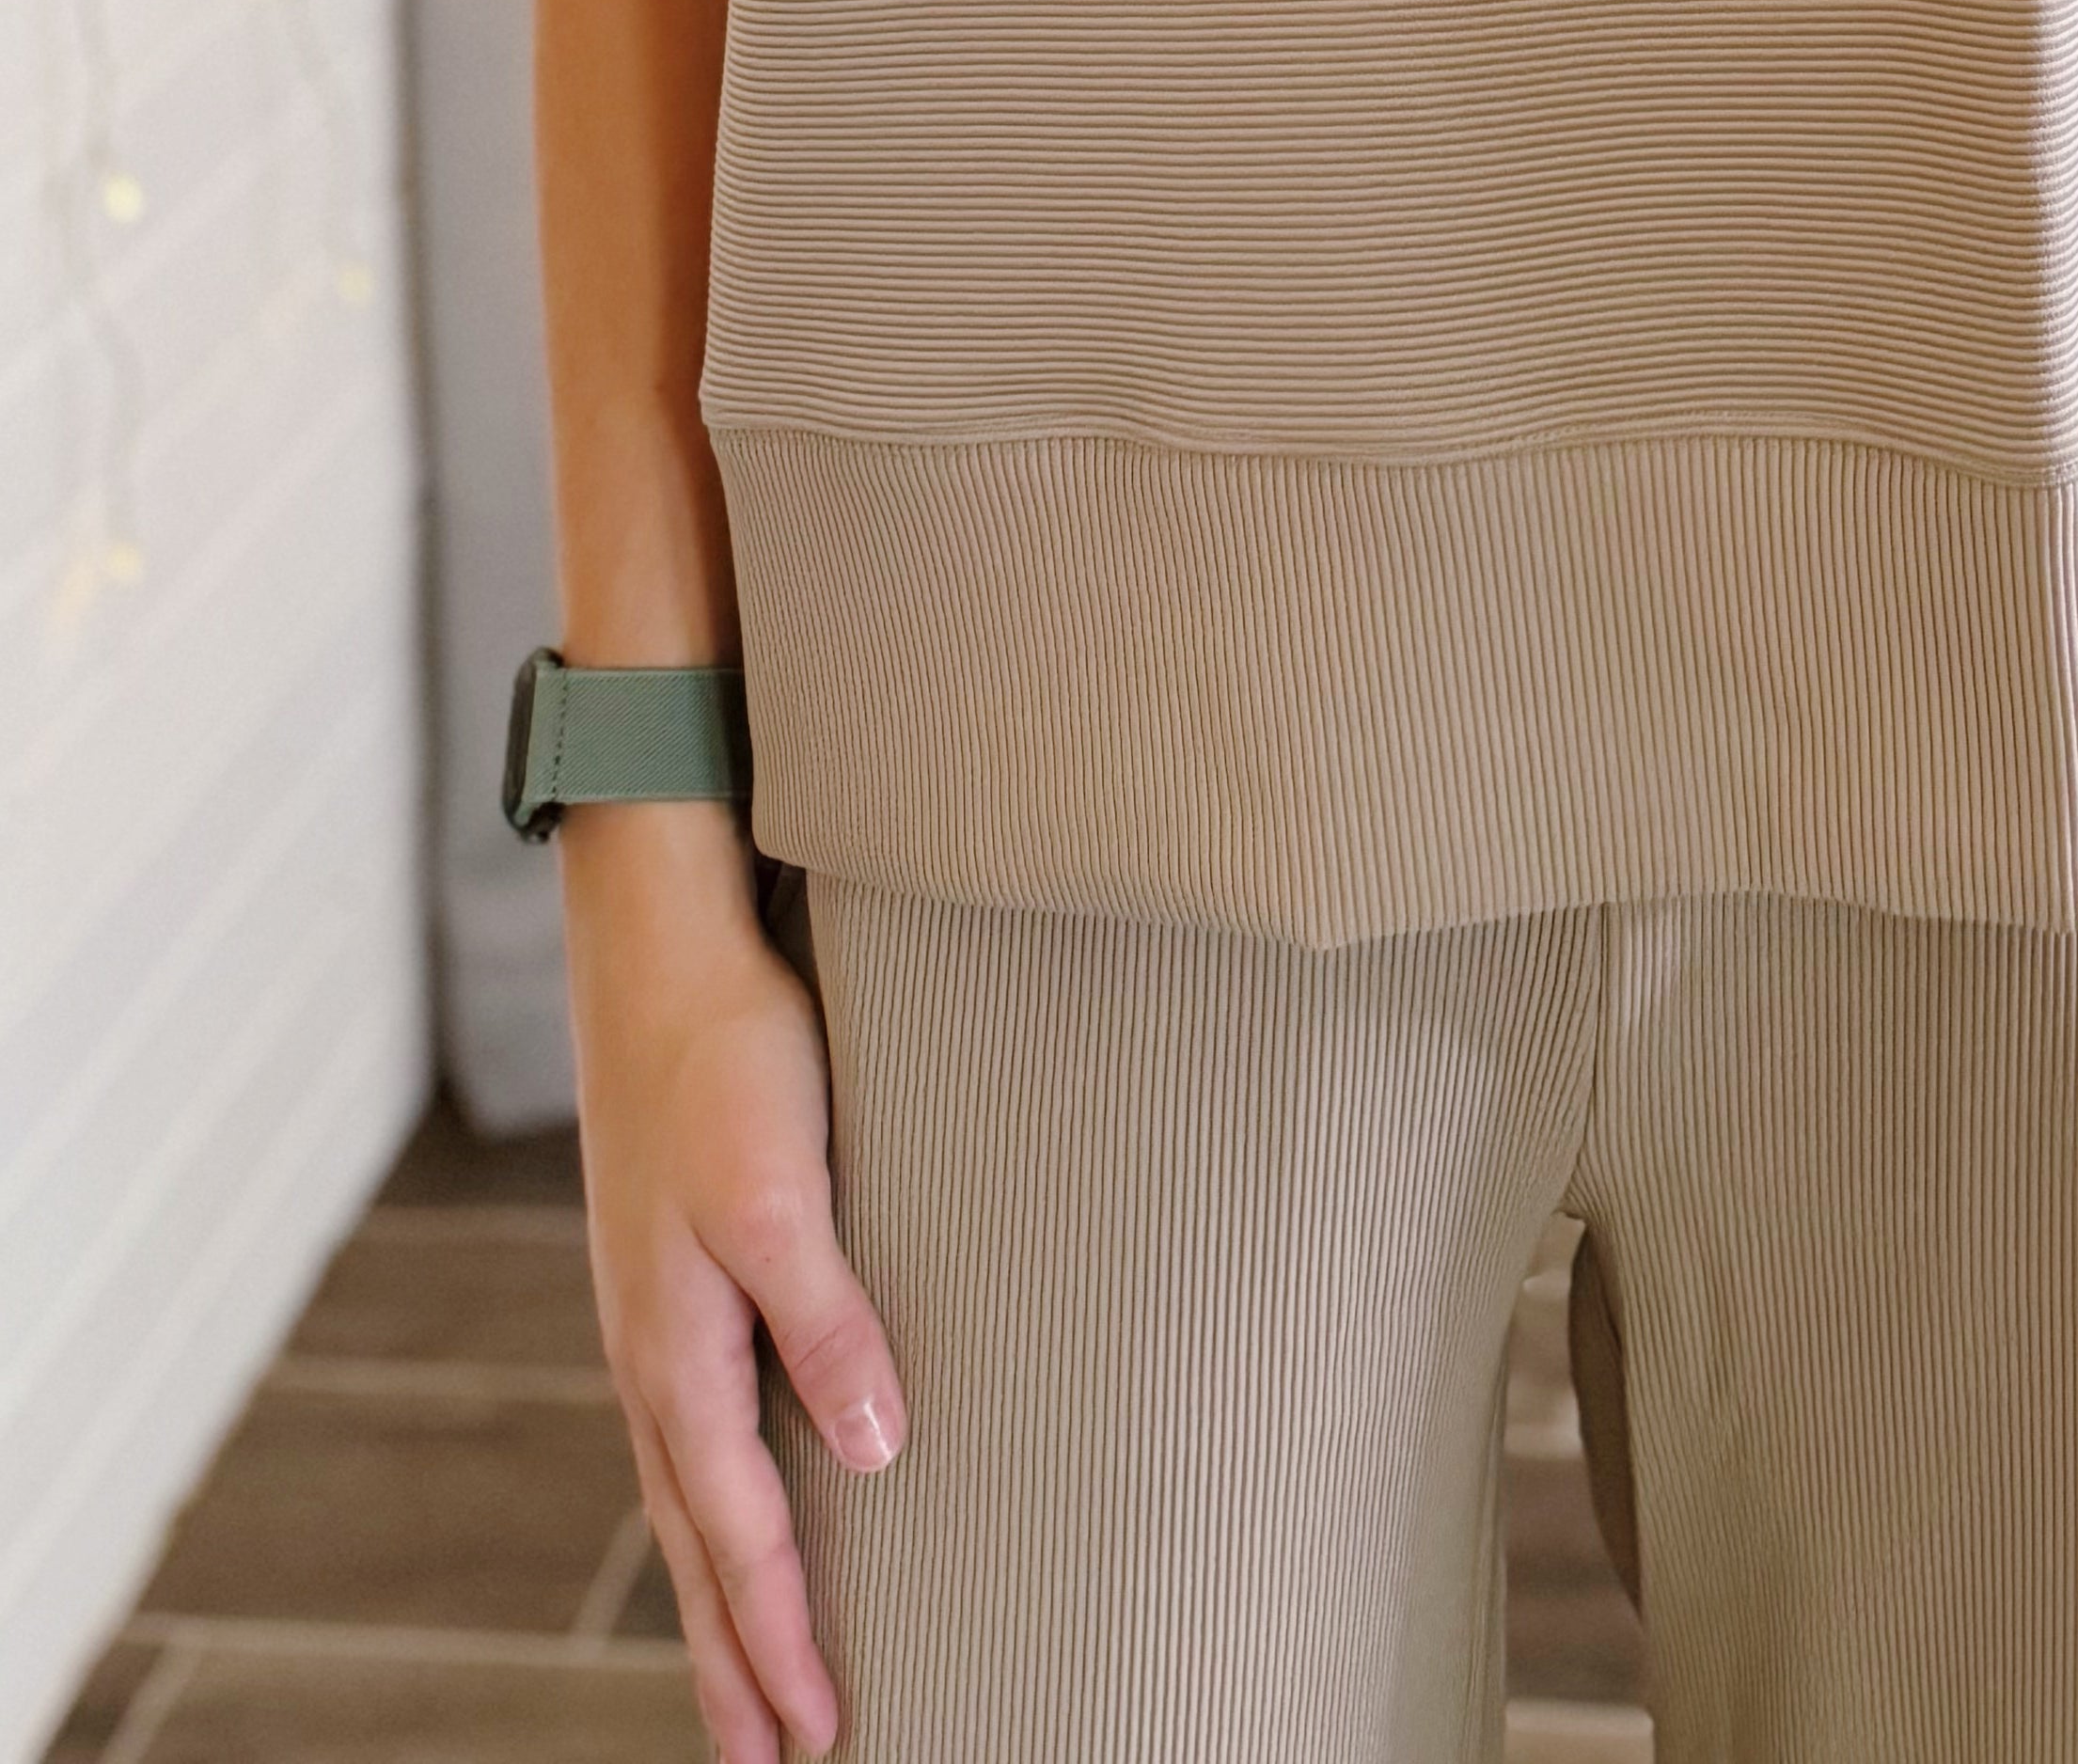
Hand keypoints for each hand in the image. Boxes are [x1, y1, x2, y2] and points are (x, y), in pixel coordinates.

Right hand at [563, 813, 902, 1763]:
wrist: (658, 944)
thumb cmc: (723, 1055)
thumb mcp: (782, 1192)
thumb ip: (826, 1324)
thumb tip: (871, 1457)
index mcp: (679, 1351)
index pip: (740, 1535)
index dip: (781, 1640)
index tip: (820, 1736)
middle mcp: (657, 1354)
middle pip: (699, 1546)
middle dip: (735, 1660)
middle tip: (774, 1761)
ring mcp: (658, 1318)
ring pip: (690, 1496)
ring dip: (722, 1595)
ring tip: (750, 1678)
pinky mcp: (675, 1273)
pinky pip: (693, 1430)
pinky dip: (713, 1504)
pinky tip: (735, 1508)